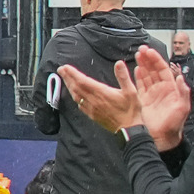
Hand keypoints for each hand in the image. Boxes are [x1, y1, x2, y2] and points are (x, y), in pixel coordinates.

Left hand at [56, 47, 188, 148]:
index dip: (73, 74)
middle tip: (61, 69)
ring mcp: (92, 109)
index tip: (65, 67)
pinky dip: (75, 97)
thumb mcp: (131, 91)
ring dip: (70, 86)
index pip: (83, 81)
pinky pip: (80, 105)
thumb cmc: (132, 110)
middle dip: (68, 78)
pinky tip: (75, 95)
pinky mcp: (92, 116)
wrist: (130, 130)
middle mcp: (94, 101)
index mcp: (102, 93)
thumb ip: (123, 76)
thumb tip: (118, 63)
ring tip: (66, 79)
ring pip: (76, 96)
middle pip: (76, 87)